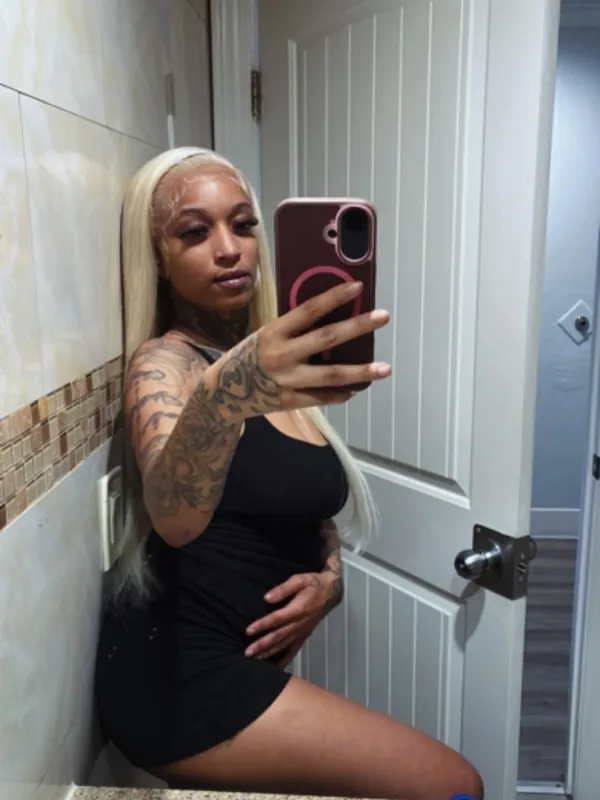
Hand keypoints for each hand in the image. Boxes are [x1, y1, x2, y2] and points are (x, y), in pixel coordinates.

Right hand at [203, 281, 390, 420]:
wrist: (223, 392)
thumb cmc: (249, 356)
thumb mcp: (265, 335)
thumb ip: (293, 329)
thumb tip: (331, 317)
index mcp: (273, 332)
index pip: (309, 310)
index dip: (334, 297)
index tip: (357, 287)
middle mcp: (281, 355)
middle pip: (327, 339)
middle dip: (358, 326)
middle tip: (383, 316)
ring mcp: (287, 381)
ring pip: (332, 375)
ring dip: (361, 372)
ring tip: (385, 368)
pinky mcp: (289, 401)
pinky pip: (322, 398)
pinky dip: (340, 394)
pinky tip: (356, 389)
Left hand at [244, 572, 342, 660]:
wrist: (331, 592)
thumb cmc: (313, 584)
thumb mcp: (299, 580)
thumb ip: (283, 589)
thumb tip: (267, 598)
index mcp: (298, 609)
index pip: (277, 619)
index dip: (262, 625)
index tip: (248, 631)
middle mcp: (300, 623)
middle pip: (279, 636)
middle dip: (262, 645)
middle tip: (247, 653)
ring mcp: (302, 632)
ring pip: (284, 645)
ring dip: (269, 653)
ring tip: (254, 660)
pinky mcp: (304, 635)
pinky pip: (294, 650)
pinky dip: (285, 659)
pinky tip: (276, 667)